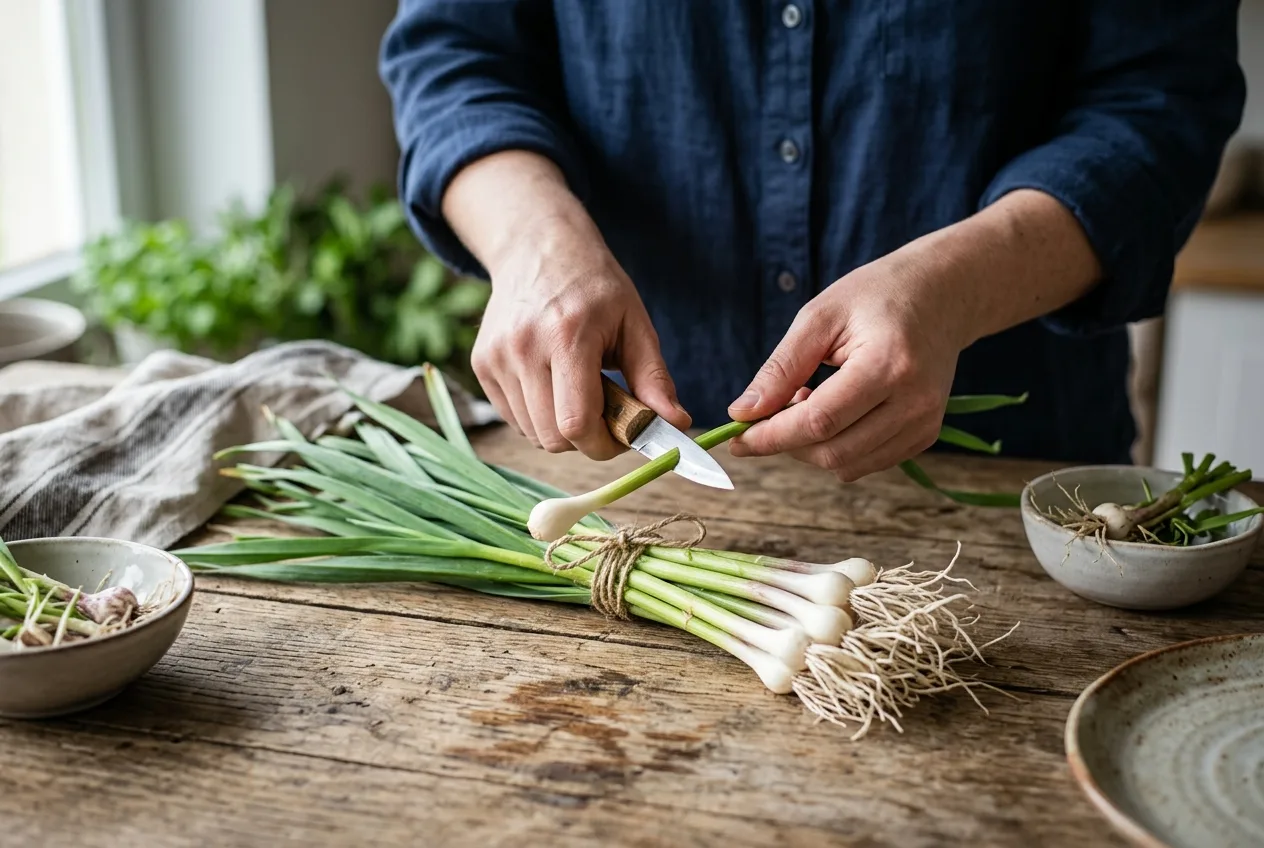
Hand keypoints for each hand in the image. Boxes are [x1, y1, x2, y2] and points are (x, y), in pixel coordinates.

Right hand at [442, 150, 689, 458]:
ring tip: (579, 391)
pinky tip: (553, 385)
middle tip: (606, 414)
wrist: (538, 248)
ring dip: (561, 428)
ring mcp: (496, 357)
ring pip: (532, 433)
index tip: (624, 434)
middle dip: (586, 439)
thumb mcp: (635, 324)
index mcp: (567, 336)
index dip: (604, 443)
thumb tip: (678, 424)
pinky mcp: (481, 364)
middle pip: (553, 437)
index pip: (576, 424)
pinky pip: (513, 418)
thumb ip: (654, 379)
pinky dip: (538, 416)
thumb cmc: (595, 288)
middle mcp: (523, 348)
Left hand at [726, 188, 1104, 480]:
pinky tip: (834, 412)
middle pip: (832, 451)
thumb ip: (781, 368)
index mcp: (888, 364)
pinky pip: (867, 462)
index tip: (736, 437)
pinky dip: (837, 448)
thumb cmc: (877, 296)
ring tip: (806, 401)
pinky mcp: (925, 434)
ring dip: (811, 447)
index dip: (771, 436)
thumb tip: (742, 412)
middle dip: (787, 443)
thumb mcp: (819, 317)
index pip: (819, 421)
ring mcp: (925, 423)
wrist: (943, 295)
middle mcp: (914, 402)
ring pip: (847, 465)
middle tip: (769, 412)